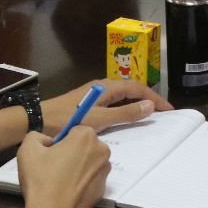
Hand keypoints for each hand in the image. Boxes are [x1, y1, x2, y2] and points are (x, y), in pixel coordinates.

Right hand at [15, 127, 110, 207]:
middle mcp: (102, 150)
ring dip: (77, 167)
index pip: (73, 131)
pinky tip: (68, 192)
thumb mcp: (27, 149)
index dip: (60, 141)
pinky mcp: (103, 189)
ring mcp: (105, 171)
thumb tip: (47, 141)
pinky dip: (82, 182)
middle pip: (84, 146)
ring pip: (88, 162)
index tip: (50, 155)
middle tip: (53, 168)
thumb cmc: (42, 178)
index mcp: (87, 136)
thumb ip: (36, 136)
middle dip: (71, 153)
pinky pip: (90, 179)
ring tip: (60, 182)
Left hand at [42, 78, 171, 136]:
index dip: (155, 98)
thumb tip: (150, 106)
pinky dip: (125, 107)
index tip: (169, 110)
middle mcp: (102, 86)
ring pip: (123, 95)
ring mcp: (94, 94)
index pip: (138, 88)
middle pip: (132, 89)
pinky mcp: (88, 102)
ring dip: (137, 103)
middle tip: (162, 113)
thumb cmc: (69, 119)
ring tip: (148, 115)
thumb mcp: (100, 119)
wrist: (38, 121)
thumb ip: (125, 113)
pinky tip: (125, 119)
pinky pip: (114, 102)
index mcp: (107, 87)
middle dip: (148, 99)